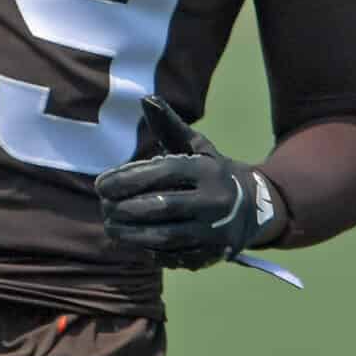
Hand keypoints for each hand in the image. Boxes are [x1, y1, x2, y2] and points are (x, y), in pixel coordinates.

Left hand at [93, 96, 284, 268]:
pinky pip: (175, 256)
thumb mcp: (196, 146)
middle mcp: (214, 200)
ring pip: (166, 235)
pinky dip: (151, 251)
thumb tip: (145, 99)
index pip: (162, 172)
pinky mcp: (212, 254)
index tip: (100, 185)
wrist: (255, 207)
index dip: (127, 179)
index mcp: (207, 169)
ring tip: (111, 228)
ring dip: (132, 234)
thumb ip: (169, 125)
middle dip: (126, 209)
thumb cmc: (212, 172)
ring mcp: (215, 230)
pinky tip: (133, 242)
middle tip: (104, 208)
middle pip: (162, 206)